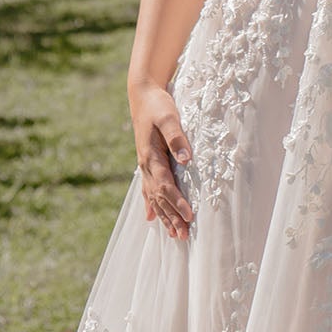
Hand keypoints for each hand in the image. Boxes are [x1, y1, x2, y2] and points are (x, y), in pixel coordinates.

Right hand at [129, 81, 193, 239]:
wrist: (142, 95)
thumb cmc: (158, 104)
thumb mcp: (169, 116)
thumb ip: (177, 138)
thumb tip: (187, 159)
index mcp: (151, 156)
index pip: (165, 186)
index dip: (177, 202)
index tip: (189, 217)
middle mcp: (146, 165)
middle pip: (159, 197)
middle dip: (172, 217)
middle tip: (183, 236)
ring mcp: (144, 165)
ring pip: (153, 196)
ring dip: (164, 215)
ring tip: (173, 234)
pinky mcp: (146, 162)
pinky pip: (147, 189)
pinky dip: (150, 204)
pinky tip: (151, 217)